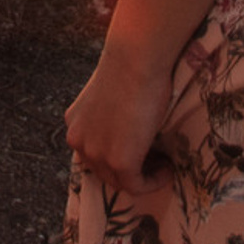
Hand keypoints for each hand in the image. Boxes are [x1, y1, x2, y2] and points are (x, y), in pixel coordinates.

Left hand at [64, 37, 178, 200]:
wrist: (136, 58)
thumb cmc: (131, 65)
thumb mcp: (111, 94)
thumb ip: (110, 116)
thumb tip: (130, 130)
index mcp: (75, 123)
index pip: (94, 152)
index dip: (117, 155)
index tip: (140, 150)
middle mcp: (79, 141)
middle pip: (104, 170)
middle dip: (130, 168)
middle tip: (156, 158)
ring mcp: (97, 154)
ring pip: (120, 180)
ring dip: (144, 175)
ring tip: (164, 163)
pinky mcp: (120, 162)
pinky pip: (137, 186)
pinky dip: (154, 180)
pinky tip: (169, 168)